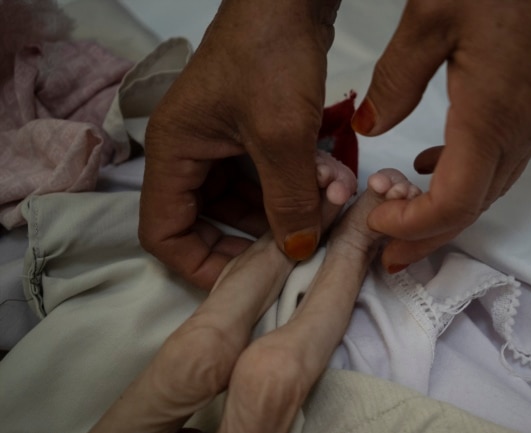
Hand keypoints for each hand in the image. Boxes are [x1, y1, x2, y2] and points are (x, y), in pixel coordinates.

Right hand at [139, 0, 340, 289]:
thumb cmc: (272, 56)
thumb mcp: (282, 137)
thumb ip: (288, 201)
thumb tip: (296, 252)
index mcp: (174, 153)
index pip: (164, 231)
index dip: (199, 265)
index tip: (245, 282)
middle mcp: (190, 152)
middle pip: (207, 220)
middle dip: (255, 237)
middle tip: (298, 247)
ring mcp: (219, 141)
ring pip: (243, 200)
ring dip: (284, 209)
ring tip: (327, 208)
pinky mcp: (248, 130)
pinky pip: (264, 175)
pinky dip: (294, 185)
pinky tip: (330, 182)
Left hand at [351, 0, 530, 269]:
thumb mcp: (431, 17)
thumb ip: (395, 79)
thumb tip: (370, 125)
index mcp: (488, 118)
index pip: (454, 202)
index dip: (413, 224)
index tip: (377, 219)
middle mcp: (518, 133)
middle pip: (472, 209)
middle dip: (426, 238)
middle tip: (389, 256)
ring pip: (488, 192)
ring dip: (445, 214)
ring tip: (405, 222)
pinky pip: (501, 165)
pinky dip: (464, 180)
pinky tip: (433, 166)